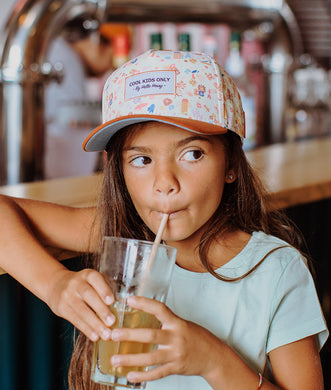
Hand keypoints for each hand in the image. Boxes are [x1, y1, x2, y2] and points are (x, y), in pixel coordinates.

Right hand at [46, 268, 114, 340]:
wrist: (56, 285)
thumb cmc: (83, 285)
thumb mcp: (91, 281)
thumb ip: (104, 290)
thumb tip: (121, 306)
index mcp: (87, 275)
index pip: (95, 279)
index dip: (103, 289)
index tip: (111, 301)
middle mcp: (76, 283)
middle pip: (88, 295)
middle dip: (101, 310)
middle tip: (112, 322)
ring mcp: (67, 295)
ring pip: (81, 310)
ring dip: (95, 324)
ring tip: (106, 334)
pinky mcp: (61, 308)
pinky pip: (75, 319)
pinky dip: (86, 329)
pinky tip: (95, 336)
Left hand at [109, 296, 223, 383]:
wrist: (214, 356)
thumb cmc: (196, 337)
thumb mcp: (183, 324)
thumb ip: (166, 322)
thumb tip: (144, 315)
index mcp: (177, 323)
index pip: (159, 309)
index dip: (144, 303)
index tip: (129, 300)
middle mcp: (176, 337)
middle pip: (150, 335)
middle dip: (130, 335)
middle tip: (113, 334)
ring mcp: (176, 354)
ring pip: (150, 358)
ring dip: (130, 359)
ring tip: (115, 360)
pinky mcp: (176, 368)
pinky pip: (157, 373)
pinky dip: (142, 376)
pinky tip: (130, 376)